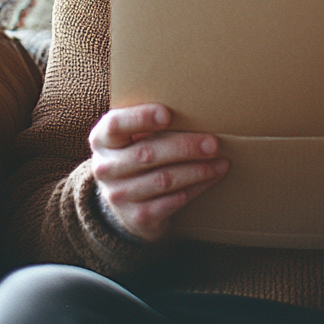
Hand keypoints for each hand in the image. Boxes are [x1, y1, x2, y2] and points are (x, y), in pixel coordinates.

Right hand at [90, 103, 227, 241]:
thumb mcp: (132, 134)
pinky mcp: (138, 217)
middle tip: (213, 143)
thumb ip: (150, 121)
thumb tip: (194, 107)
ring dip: (197, 170)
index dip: (141, 118)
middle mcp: (105, 168)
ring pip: (164, 180)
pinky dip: (197, 188)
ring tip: (220, 161)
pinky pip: (172, 201)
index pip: (115, 125)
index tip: (168, 114)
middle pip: (147, 154)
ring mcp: (119, 196)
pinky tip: (213, 177)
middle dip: (185, 147)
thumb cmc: (136, 151)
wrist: (124, 200)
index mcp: (102, 139)